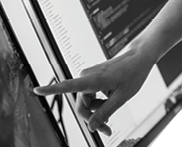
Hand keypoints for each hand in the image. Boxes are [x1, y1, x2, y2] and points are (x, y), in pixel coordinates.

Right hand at [33, 47, 152, 135]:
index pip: (68, 86)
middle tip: (107, 129)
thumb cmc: (133, 73)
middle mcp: (87, 76)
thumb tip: (91, 126)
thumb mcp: (122, 97)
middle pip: (81, 105)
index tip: (37, 90)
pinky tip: (111, 99)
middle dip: (92, 118)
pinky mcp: (93, 77)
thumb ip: (105, 112)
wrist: (139, 58)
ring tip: (113, 110)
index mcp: (94, 79)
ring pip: (86, 102)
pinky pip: (91, 95)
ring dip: (98, 110)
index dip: (51, 90)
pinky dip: (99, 102)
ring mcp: (89, 76)